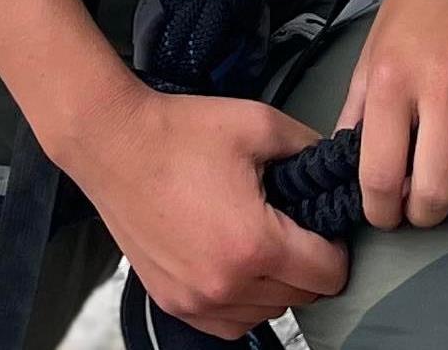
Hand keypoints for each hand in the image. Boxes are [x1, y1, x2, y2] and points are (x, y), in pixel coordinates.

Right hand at [50, 86, 349, 337]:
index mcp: (255, 246)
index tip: (320, 223)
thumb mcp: (258, 125)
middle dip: (306, 265)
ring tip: (257, 242)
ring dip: (274, 287)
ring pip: (267, 313)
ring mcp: (196, 300)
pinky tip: (233, 265)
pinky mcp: (172, 302)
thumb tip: (334, 171)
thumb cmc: (179, 133)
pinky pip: (229, 323)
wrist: (111, 142)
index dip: (336, 247)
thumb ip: (309, 150)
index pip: (330, 275)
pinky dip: (242, 303)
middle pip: (301, 298)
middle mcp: (226, 285)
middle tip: (290, 226)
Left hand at [337, 0, 447, 229]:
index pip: (381, 173)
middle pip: (439, 189)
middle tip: (426, 203)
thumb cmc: (418, 14)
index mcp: (392, 79)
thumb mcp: (371, 55)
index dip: (381, 211)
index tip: (386, 215)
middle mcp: (444, 82)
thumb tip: (343, 169)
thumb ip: (356, 115)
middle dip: (428, 212)